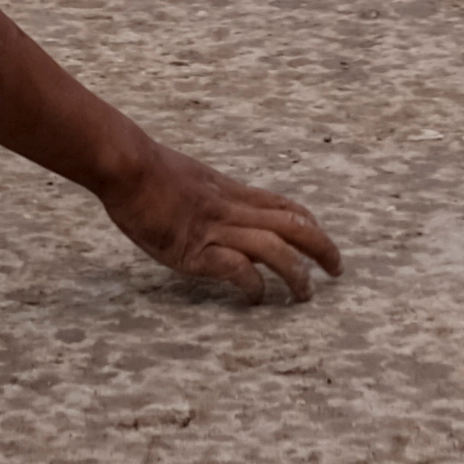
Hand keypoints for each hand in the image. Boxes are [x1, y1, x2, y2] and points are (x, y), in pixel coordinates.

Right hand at [103, 138, 339, 304]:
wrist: (126, 165)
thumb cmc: (146, 170)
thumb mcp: (188, 176)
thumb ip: (207, 195)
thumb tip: (213, 209)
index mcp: (231, 190)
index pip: (283, 204)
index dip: (309, 222)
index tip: (321, 237)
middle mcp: (232, 208)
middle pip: (292, 224)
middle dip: (321, 246)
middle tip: (338, 269)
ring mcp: (216, 228)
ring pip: (274, 247)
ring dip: (296, 272)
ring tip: (305, 295)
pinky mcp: (196, 249)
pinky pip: (237, 267)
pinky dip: (253, 284)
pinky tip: (257, 299)